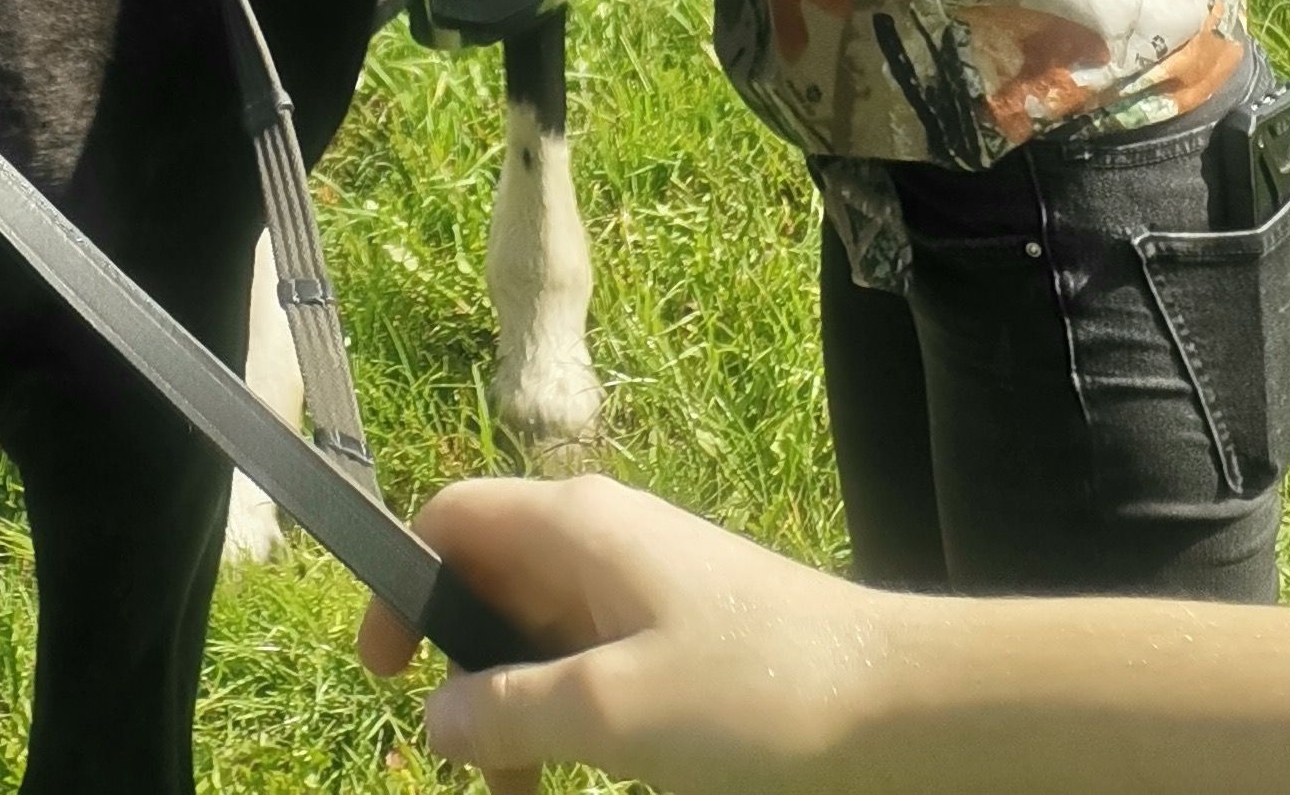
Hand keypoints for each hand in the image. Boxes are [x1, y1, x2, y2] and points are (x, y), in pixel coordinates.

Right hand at [358, 476, 872, 794]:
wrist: (901, 710)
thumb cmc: (755, 694)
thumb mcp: (615, 713)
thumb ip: (512, 711)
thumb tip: (435, 716)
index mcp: (576, 524)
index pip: (450, 520)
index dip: (402, 589)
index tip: (387, 678)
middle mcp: (602, 539)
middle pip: (489, 586)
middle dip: (466, 678)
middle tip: (482, 773)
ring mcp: (645, 587)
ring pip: (540, 639)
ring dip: (520, 714)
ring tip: (532, 793)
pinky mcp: (682, 638)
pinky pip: (593, 667)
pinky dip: (572, 721)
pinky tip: (593, 776)